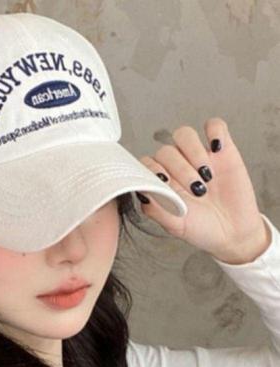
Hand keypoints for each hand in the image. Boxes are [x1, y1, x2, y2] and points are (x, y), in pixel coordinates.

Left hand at [137, 117, 271, 264]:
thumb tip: (141, 192)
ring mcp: (198, 156)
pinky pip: (214, 126)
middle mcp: (176, 166)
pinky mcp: (222, 149)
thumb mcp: (175, 226)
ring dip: (194, 152)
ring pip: (184, 135)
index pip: (147, 163)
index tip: (167, 184)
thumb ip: (155, 210)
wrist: (233, 232)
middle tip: (197, 190)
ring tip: (207, 176)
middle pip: (166, 150)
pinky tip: (218, 150)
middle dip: (180, 170)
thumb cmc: (201, 229)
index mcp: (161, 182)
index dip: (154, 170)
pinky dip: (215, 132)